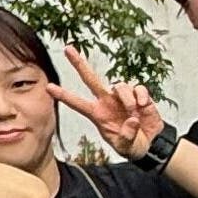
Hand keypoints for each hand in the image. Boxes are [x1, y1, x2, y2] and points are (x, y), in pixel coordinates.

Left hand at [48, 43, 164, 160]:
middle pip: (90, 79)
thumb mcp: (126, 148)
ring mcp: (122, 97)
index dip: (64, 95)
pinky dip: (141, 96)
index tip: (48, 87)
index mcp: (97, 114)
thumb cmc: (131, 145)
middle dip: (79, 64)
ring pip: (119, 85)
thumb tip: (132, 120)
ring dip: (127, 99)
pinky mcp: (139, 94)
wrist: (149, 143)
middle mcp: (107, 101)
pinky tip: (143, 106)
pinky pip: (138, 88)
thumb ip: (126, 136)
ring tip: (133, 112)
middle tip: (67, 49)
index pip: (77, 103)